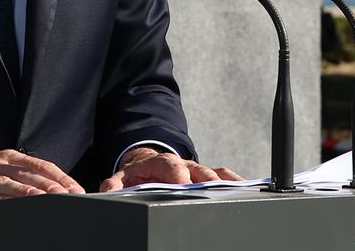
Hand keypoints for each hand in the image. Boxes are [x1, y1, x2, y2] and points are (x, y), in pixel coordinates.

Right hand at [0, 149, 84, 213]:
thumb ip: (18, 175)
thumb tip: (51, 189)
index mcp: (4, 158)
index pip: (38, 164)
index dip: (58, 176)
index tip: (76, 189)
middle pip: (27, 174)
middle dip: (50, 185)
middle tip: (69, 196)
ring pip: (7, 185)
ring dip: (28, 193)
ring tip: (46, 199)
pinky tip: (13, 212)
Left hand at [98, 147, 241, 191]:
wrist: (146, 165)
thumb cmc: (137, 175)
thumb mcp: (122, 179)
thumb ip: (115, 184)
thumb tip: (109, 189)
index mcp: (159, 163)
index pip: (168, 165)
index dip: (176, 174)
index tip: (182, 184)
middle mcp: (181, 165)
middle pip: (195, 169)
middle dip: (204, 178)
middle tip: (212, 189)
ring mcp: (194, 171)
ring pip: (212, 172)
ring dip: (223, 180)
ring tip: (239, 189)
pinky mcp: (205, 177)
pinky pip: (222, 177)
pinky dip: (233, 181)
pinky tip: (245, 189)